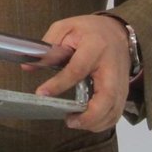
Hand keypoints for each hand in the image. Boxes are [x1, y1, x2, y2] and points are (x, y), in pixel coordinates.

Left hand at [33, 14, 130, 131]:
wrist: (117, 32)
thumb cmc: (89, 30)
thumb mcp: (65, 28)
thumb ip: (48, 47)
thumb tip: (27, 67)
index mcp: (94, 47)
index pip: (77, 69)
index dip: (59, 84)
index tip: (41, 94)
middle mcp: (111, 67)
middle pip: (106, 97)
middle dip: (89, 115)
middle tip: (68, 120)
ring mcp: (121, 82)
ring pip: (114, 110)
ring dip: (95, 123)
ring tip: (74, 122)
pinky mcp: (124, 92)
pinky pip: (116, 112)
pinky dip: (103, 123)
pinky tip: (87, 123)